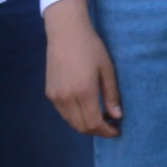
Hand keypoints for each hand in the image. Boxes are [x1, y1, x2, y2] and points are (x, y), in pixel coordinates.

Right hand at [42, 0, 120, 136]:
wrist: (66, 34)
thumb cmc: (92, 48)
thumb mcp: (108, 69)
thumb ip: (111, 94)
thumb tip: (117, 116)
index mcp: (83, 92)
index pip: (93, 124)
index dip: (106, 132)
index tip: (117, 131)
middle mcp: (66, 99)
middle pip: (81, 127)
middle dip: (97, 131)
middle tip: (111, 125)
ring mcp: (55, 98)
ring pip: (71, 122)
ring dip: (86, 125)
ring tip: (101, 117)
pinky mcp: (49, 94)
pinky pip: (64, 113)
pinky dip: (76, 117)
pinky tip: (87, 108)